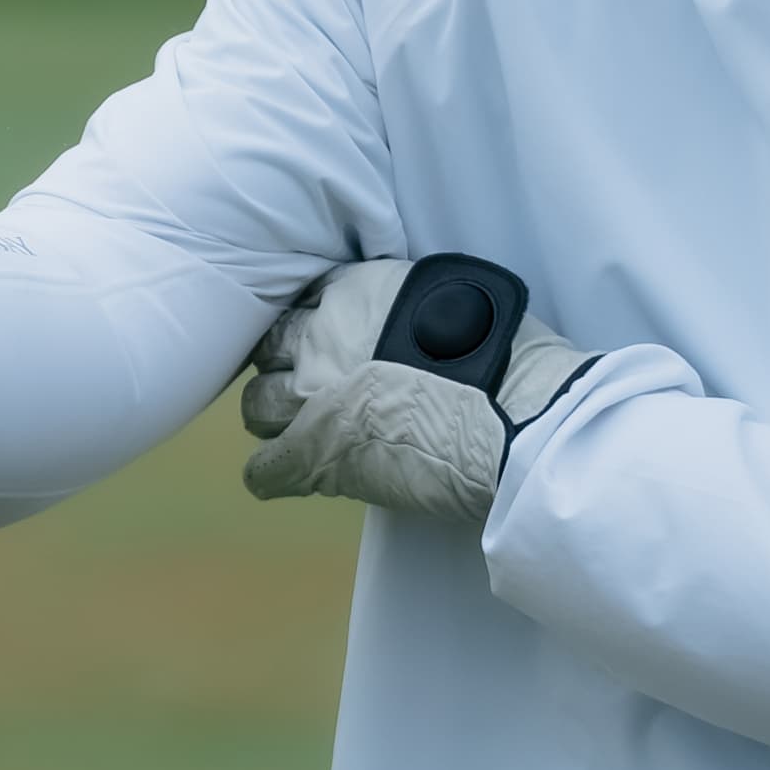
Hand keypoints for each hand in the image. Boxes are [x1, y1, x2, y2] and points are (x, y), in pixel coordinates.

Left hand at [241, 256, 593, 521]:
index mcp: (354, 292)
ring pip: (257, 406)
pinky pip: (265, 467)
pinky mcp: (312, 457)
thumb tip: (402, 324)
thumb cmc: (504, 359)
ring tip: (302, 433)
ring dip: (275, 419)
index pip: (303, 301)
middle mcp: (321, 337)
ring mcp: (310, 399)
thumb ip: (405, 309)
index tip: (327, 345)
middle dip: (287, 370)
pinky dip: (273, 474)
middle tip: (313, 391)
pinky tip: (286, 477)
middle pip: (271, 351)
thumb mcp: (449, 302)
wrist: (511, 415)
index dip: (313, 328)